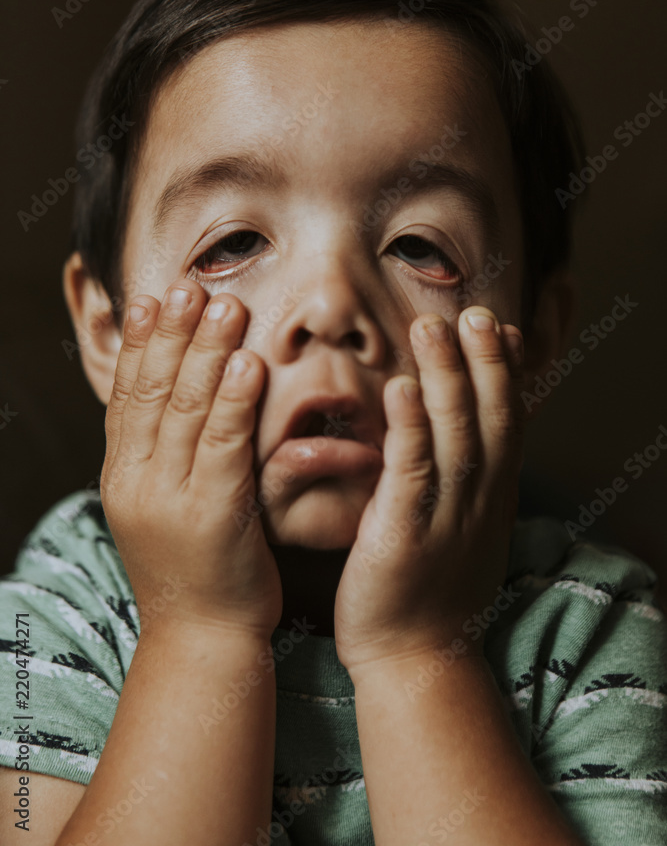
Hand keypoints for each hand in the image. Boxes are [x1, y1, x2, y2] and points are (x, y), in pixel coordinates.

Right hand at [101, 279, 281, 639]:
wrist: (203, 639)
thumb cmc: (193, 569)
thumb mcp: (162, 508)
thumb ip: (162, 457)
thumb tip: (169, 405)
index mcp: (124, 477)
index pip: (127, 396)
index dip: (142, 345)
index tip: (153, 300)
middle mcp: (139, 481)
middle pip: (154, 392)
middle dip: (175, 335)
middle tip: (192, 287)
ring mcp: (172, 498)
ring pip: (187, 410)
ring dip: (207, 353)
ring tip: (225, 306)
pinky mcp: (213, 514)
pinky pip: (225, 445)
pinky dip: (236, 401)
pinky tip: (248, 364)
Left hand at [334, 306, 523, 676]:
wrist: (414, 658)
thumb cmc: (429, 587)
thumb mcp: (466, 528)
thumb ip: (470, 479)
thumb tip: (470, 434)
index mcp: (492, 497)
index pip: (510, 422)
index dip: (507, 373)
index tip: (501, 328)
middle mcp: (479, 502)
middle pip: (491, 418)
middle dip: (484, 362)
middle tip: (474, 313)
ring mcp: (446, 517)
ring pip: (456, 436)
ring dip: (447, 379)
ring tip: (432, 328)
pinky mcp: (405, 535)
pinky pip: (412, 472)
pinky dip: (410, 427)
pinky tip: (401, 389)